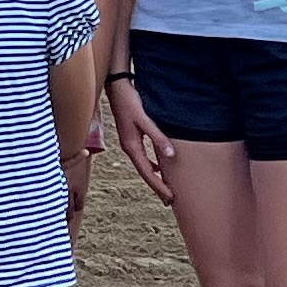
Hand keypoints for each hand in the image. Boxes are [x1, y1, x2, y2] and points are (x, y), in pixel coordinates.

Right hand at [112, 83, 176, 199]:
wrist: (116, 86)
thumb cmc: (129, 101)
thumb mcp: (145, 119)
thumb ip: (158, 136)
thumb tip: (170, 154)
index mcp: (132, 146)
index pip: (148, 173)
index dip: (159, 186)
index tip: (171, 197)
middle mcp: (129, 147)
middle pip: (145, 173)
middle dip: (157, 187)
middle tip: (170, 200)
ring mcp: (129, 142)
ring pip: (144, 166)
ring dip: (155, 177)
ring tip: (166, 187)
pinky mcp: (131, 136)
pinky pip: (143, 157)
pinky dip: (152, 165)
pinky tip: (159, 165)